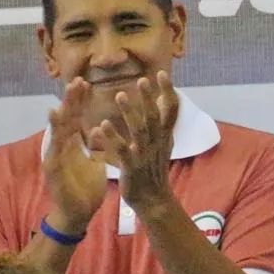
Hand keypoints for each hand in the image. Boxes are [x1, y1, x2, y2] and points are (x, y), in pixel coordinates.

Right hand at [43, 78, 112, 233]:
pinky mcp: (53, 167)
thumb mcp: (95, 162)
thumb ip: (96, 145)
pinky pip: (54, 147)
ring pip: (58, 130)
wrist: (78, 213)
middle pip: (66, 119)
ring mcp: (55, 156)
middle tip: (77, 80)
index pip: (76, 118)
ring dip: (62, 111)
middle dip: (71, 100)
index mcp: (72, 145)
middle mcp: (61, 147)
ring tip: (66, 94)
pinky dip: (54, 133)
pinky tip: (53, 118)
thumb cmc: (86, 188)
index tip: (86, 83)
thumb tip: (99, 128)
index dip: (80, 102)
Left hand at [86, 74, 180, 213]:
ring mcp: (145, 154)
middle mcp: (157, 143)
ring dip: (130, 112)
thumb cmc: (154, 169)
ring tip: (119, 95)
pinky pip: (121, 150)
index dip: (168, 91)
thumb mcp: (163, 144)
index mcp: (165, 136)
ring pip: (139, 130)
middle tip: (142, 80)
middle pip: (155, 116)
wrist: (153, 200)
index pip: (171, 110)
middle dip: (149, 98)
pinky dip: (112, 137)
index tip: (162, 74)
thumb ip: (163, 124)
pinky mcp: (132, 166)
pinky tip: (101, 125)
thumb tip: (165, 102)